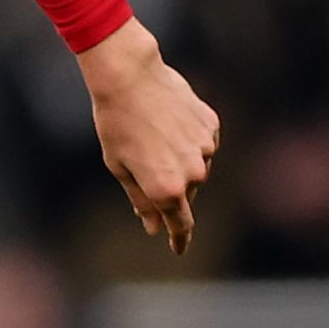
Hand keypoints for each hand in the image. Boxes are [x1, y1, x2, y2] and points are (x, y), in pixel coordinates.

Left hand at [77, 18, 217, 254]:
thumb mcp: (119, 167)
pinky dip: (186, 141)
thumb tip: (153, 226)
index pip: (180, 223)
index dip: (179, 238)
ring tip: (150, 138)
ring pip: (195, 168)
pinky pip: (201, 143)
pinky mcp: (211, 126)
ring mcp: (206, 148)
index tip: (179, 249)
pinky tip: (166, 125)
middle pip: (185, 193)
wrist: (131, 79)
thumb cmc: (116, 125)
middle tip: (141, 165)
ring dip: (177, 163)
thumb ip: (141, 200)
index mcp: (167, 188)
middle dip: (167, 188)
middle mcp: (194, 172)